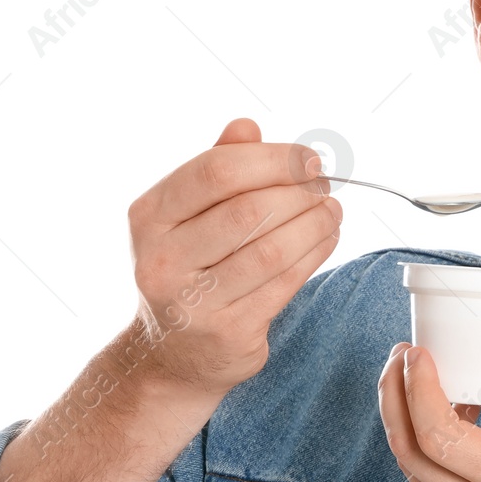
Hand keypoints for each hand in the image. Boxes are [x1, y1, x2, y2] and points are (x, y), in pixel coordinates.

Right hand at [125, 118, 342, 396]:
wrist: (170, 355)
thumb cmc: (188, 270)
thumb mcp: (185, 217)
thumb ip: (214, 169)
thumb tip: (247, 126)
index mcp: (149, 217)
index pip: (215, 171)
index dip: (272, 159)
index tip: (308, 158)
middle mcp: (163, 259)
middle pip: (248, 209)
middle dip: (299, 191)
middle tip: (324, 186)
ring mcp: (193, 301)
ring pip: (272, 248)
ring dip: (315, 223)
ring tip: (331, 210)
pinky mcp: (229, 332)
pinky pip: (285, 283)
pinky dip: (315, 254)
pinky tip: (327, 238)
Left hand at [377, 327, 480, 481]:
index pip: (438, 434)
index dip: (418, 388)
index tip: (418, 353)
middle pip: (408, 449)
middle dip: (394, 394)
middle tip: (402, 355)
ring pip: (413, 470)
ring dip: (405, 422)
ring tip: (423, 382)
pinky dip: (426, 450)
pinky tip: (451, 429)